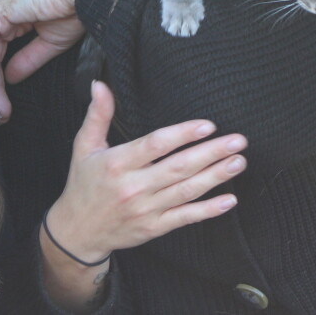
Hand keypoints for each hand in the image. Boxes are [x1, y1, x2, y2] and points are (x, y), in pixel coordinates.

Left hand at [0, 0, 108, 121]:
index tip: (6, 107)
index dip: (1, 81)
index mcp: (17, 20)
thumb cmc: (75, 10)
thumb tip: (10, 78)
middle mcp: (5, 16)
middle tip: (1, 113)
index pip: (1, 54)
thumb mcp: (50, 44)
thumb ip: (28, 60)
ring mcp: (0, 12)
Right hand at [45, 82, 245, 271]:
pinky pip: (185, 217)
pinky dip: (208, 210)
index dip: (183, 134)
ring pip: (186, 191)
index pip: (155, 145)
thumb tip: (100, 84)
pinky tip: (230, 199)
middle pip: (178, 167)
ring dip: (216, 176)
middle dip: (211, 153)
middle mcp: (133, 186)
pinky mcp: (154, 227)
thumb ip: (98, 114)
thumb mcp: (84, 146)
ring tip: (238, 162)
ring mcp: (146, 209)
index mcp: (117, 162)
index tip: (208, 126)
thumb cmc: (83, 184)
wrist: (77, 232)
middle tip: (238, 141)